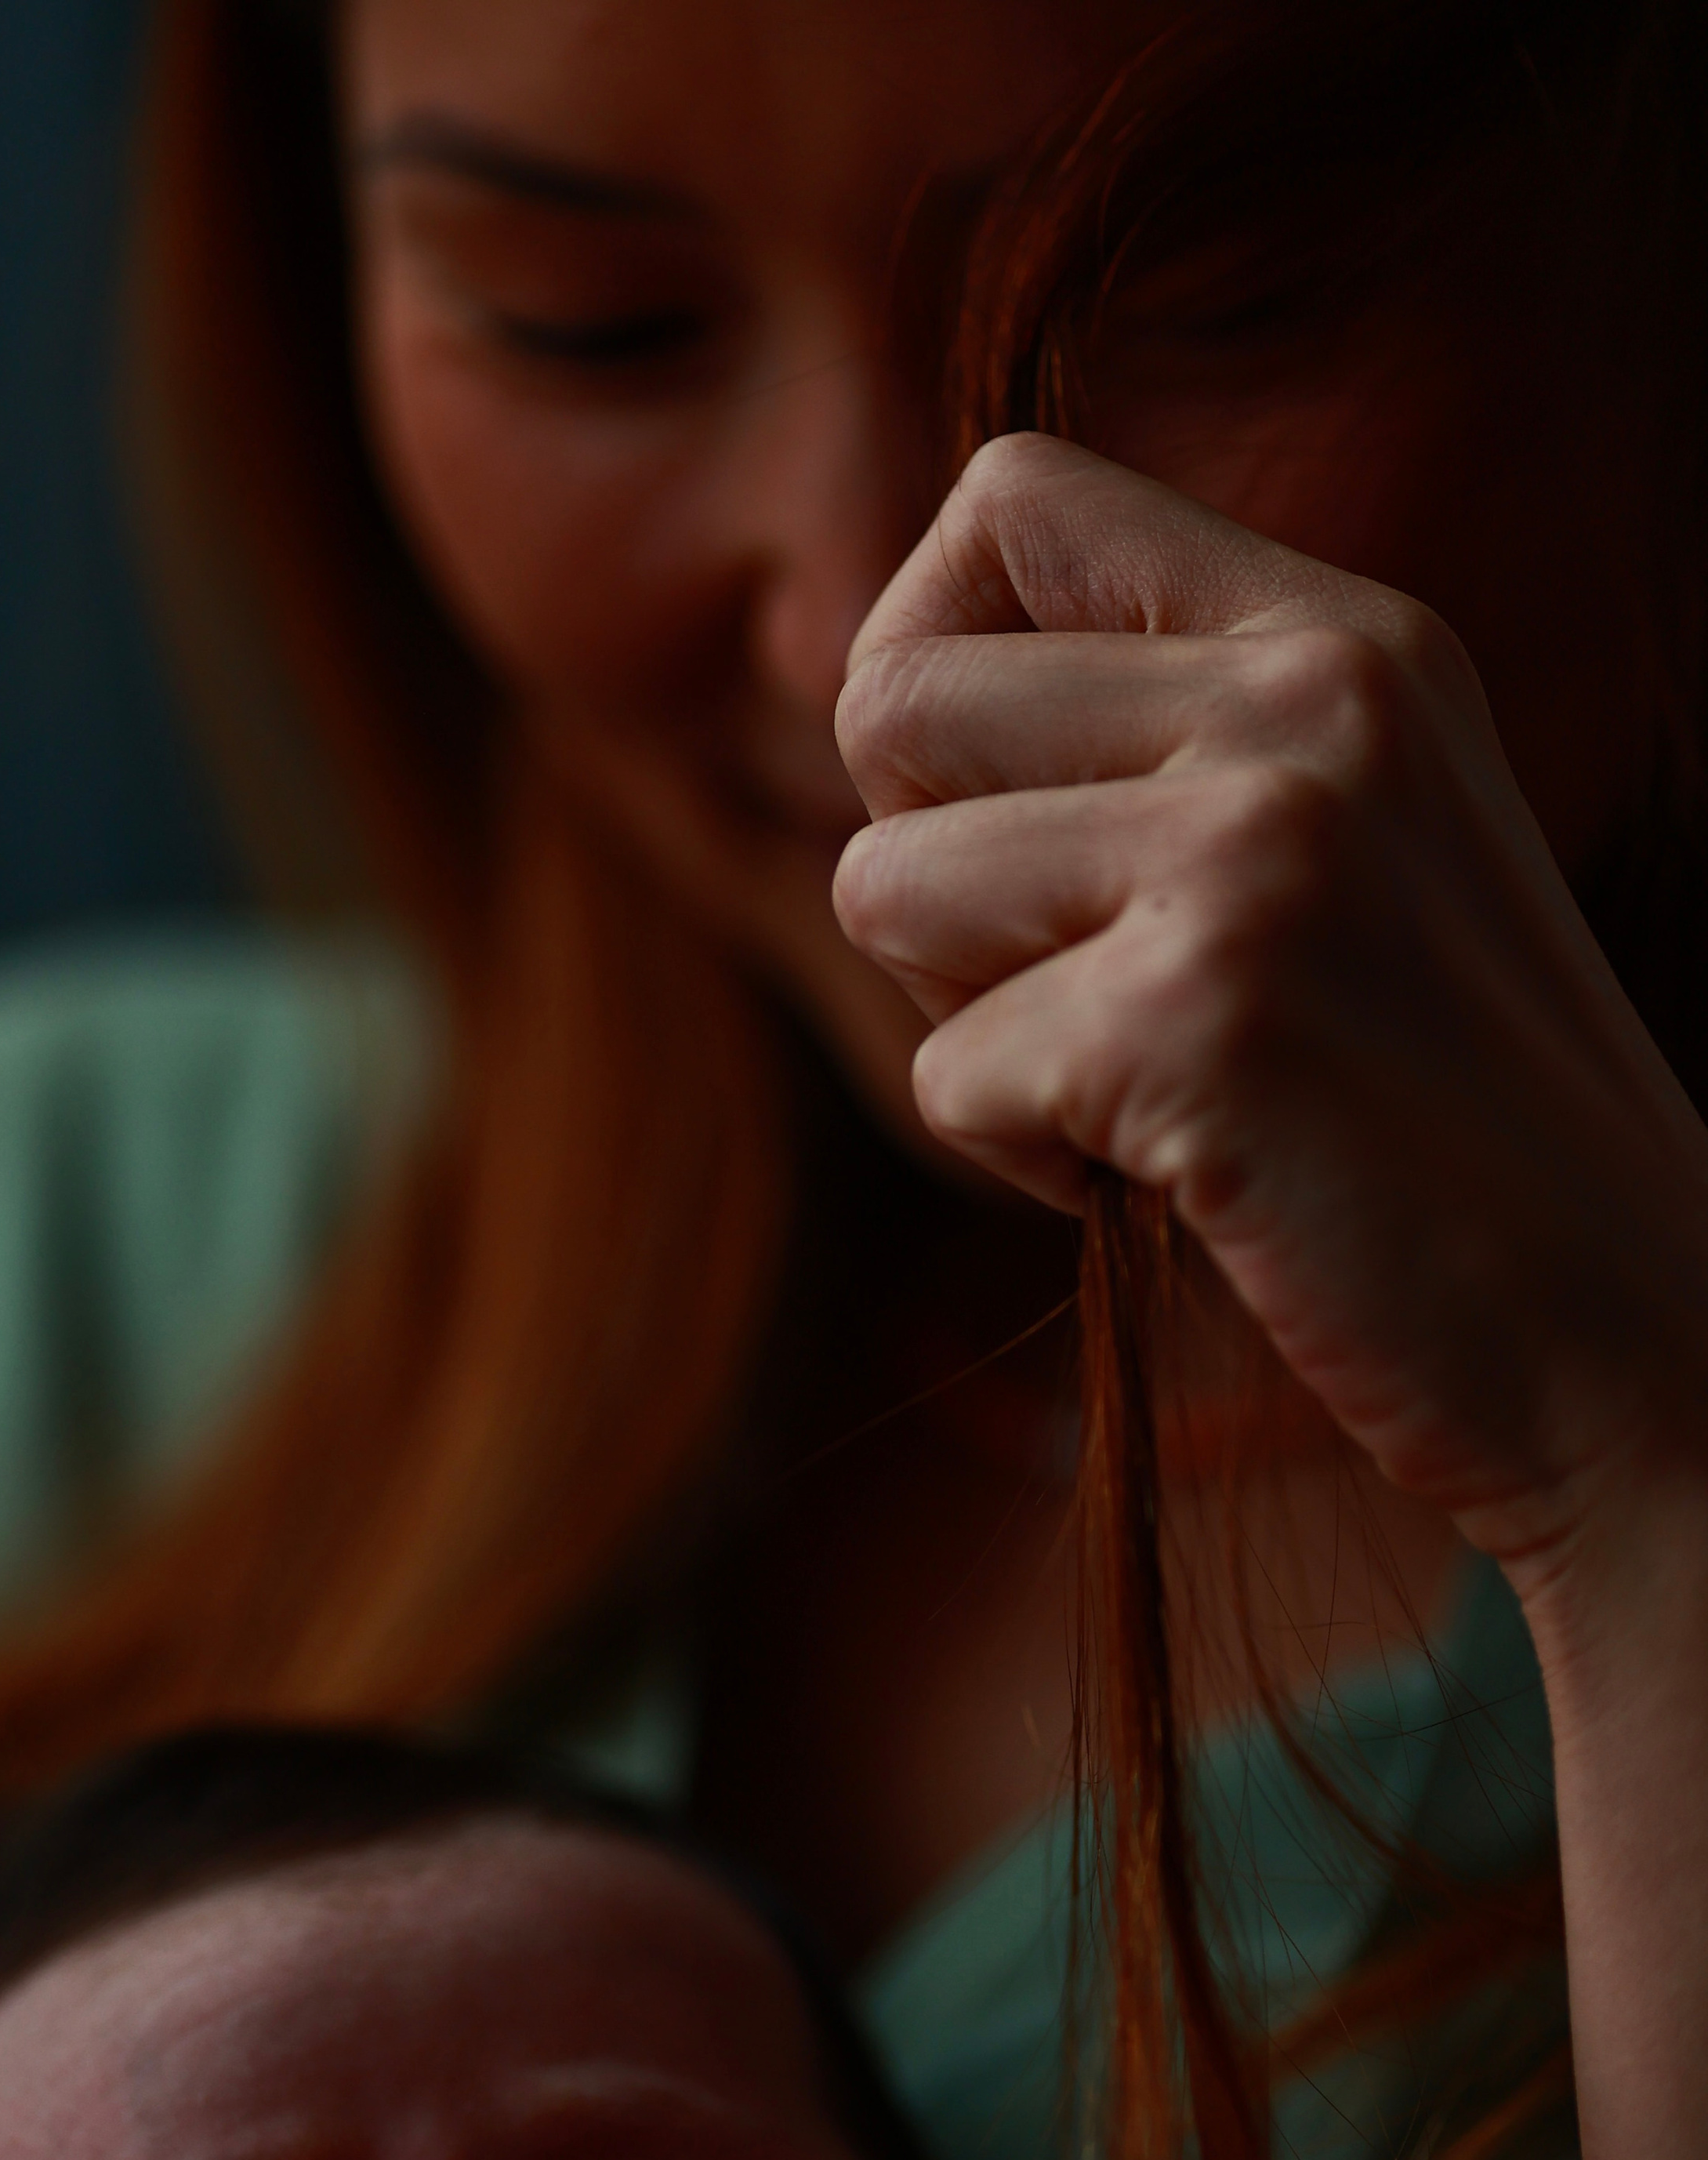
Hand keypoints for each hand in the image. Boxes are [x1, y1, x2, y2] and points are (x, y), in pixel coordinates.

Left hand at [832, 434, 1707, 1601]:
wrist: (1624, 1334)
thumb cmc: (1438, 1122)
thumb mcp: (1342, 849)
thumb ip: (1159, 734)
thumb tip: (864, 684)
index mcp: (1346, 639)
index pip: (1011, 497)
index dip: (933, 656)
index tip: (1003, 809)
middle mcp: (1309, 701)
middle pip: (891, 697)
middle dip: (925, 874)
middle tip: (1073, 987)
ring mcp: (1258, 850)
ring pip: (880, 885)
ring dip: (967, 1024)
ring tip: (1140, 1088)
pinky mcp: (1198, 1017)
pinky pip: (944, 1075)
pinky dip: (1024, 1163)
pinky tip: (1182, 1181)